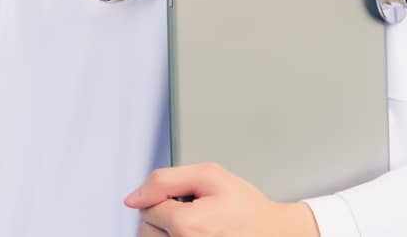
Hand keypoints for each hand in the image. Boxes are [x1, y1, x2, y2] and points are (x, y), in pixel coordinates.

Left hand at [126, 164, 319, 236]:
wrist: (273, 232)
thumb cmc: (246, 206)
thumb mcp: (210, 176)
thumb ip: (164, 180)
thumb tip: (133, 198)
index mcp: (187, 226)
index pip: (147, 207)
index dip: (166, 196)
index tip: (188, 197)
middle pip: (146, 229)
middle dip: (162, 215)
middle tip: (191, 210)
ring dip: (165, 230)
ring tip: (193, 223)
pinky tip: (191, 232)